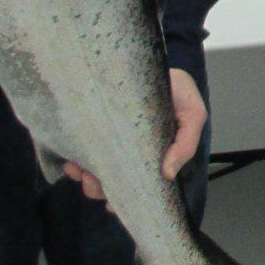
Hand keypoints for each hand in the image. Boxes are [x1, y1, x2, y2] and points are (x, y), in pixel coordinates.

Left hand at [61, 68, 205, 204]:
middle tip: (91, 182)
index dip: (126, 196)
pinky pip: (80, 152)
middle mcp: (132, 151)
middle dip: (99, 187)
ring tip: (77, 170)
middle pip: (113, 179)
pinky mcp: (94, 128)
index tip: (112, 204)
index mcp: (155, 154)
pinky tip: (71, 161)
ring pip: (95, 169)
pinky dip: (74, 161)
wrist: (151, 61)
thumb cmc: (177, 89)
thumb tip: (168, 174)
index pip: (140, 181)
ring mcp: (111, 141)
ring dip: (84, 177)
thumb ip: (186, 143)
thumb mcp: (192, 113)